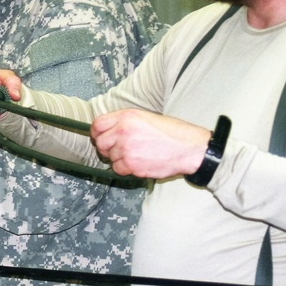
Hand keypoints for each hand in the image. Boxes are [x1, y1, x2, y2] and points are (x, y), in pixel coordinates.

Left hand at [90, 109, 208, 178]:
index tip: (100, 137)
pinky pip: (118, 169)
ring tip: (135, 154)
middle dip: (106, 148)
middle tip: (118, 149)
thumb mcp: (146, 117)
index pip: (97, 124)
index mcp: (126, 116)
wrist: (189, 148)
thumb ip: (124, 121)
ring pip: (109, 157)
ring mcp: (127, 149)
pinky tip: (138, 163)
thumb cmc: (172, 132)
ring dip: (118, 158)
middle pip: (100, 143)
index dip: (96, 132)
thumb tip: (107, 129)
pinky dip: (125, 169)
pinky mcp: (132, 165)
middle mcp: (123, 131)